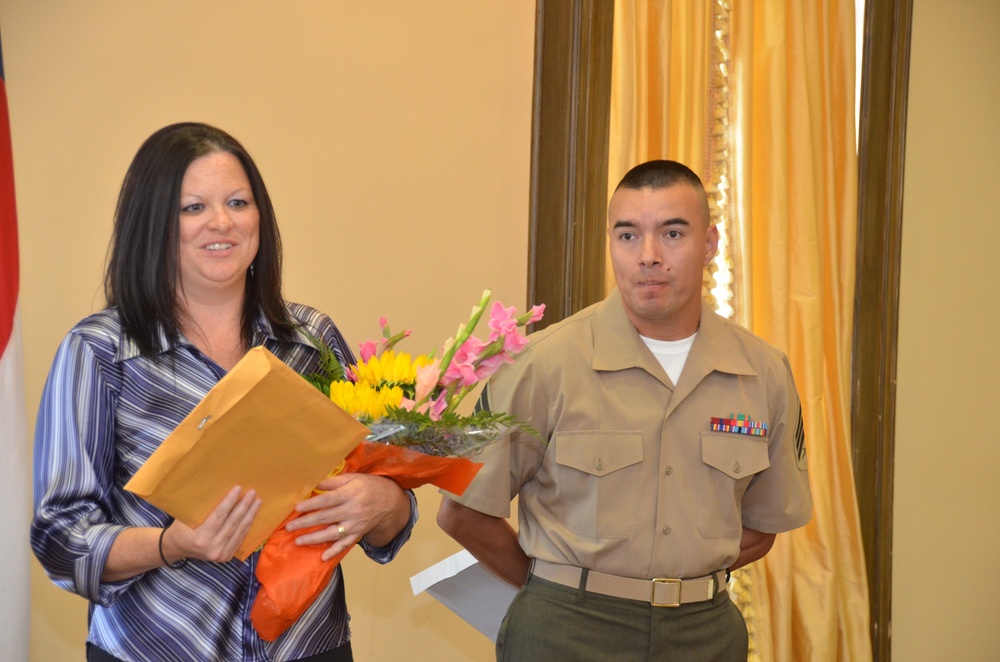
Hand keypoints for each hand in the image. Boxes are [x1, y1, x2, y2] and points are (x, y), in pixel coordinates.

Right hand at [163, 486, 261, 562]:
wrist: (177, 548)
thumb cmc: (181, 528)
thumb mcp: (186, 517)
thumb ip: (202, 508)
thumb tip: (219, 487)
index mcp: (201, 538)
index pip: (219, 516)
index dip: (230, 502)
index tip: (238, 488)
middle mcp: (212, 548)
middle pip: (232, 524)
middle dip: (244, 507)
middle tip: (252, 493)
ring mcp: (221, 554)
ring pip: (239, 531)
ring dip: (250, 515)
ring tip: (257, 501)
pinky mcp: (226, 556)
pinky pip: (240, 538)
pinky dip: (247, 525)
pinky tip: (253, 514)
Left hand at [286, 473, 408, 561]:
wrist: (389, 501)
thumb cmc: (367, 486)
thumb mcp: (353, 478)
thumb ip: (333, 482)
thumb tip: (314, 483)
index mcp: (350, 494)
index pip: (327, 500)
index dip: (311, 504)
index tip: (297, 507)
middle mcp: (352, 510)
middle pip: (326, 517)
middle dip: (306, 522)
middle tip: (289, 527)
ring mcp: (355, 524)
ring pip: (332, 533)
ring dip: (314, 538)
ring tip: (298, 541)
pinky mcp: (358, 533)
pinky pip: (345, 544)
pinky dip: (334, 551)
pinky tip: (322, 557)